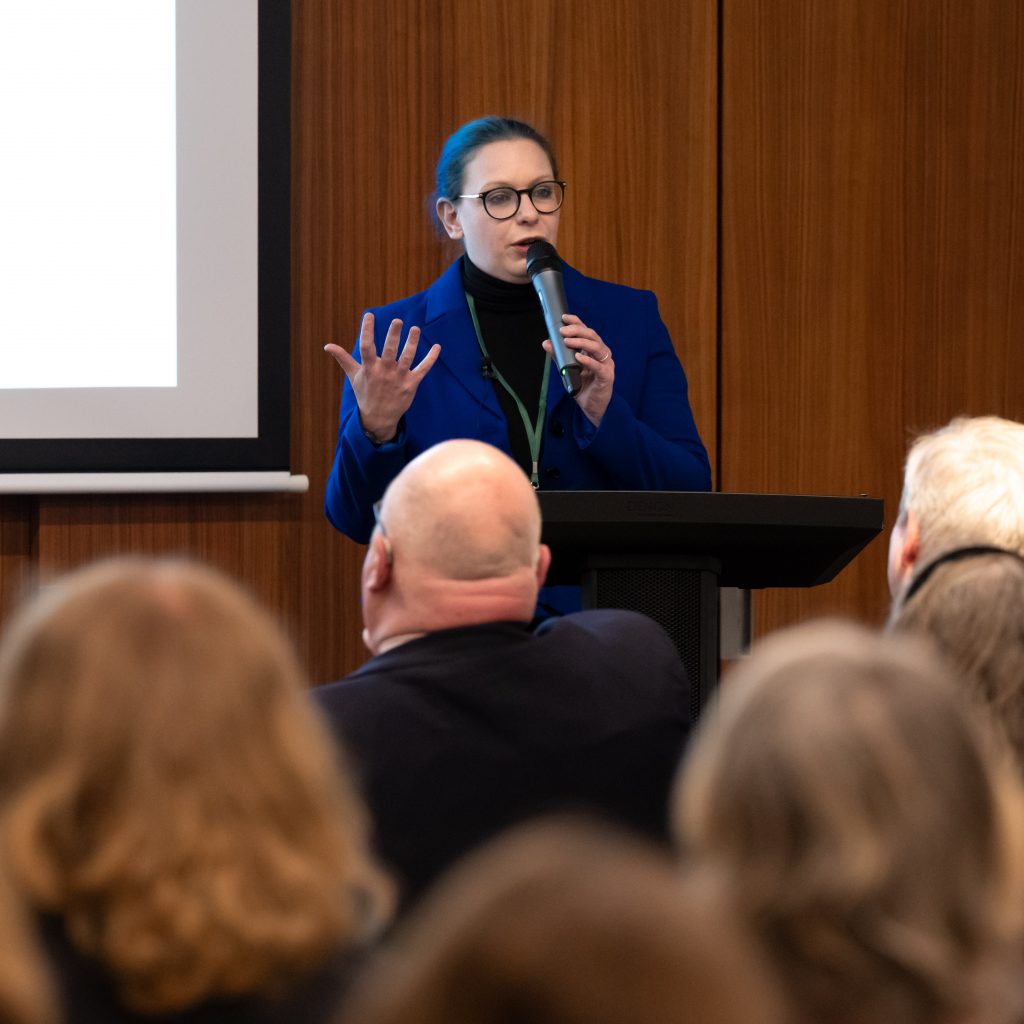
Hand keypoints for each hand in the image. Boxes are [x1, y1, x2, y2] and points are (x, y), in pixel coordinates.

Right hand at [325, 314, 440, 441]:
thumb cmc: (366, 393)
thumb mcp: (354, 376)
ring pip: (407, 358)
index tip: (369, 315)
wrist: (379, 418)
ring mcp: (399, 379)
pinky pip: (423, 369)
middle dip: (393, 336)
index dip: (366, 331)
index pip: (366, 347)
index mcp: (369, 369)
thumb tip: (327, 346)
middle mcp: (384, 372)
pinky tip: (437, 346)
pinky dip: (431, 358)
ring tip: (415, 329)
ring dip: (412, 343)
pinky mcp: (411, 384)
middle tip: (397, 320)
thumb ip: (343, 359)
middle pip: (389, 351)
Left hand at [542, 314, 614, 426]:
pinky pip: (598, 366)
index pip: (587, 331)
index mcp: (594, 350)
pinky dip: (588, 360)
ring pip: (597, 348)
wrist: (593, 407)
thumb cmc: (583, 386)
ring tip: (567, 342)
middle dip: (577, 331)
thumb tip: (546, 343)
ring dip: (581, 343)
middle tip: (563, 331)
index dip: (577, 322)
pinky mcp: (607, 377)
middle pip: (592, 336)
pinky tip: (578, 357)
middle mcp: (602, 354)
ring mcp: (606, 365)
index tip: (564, 318)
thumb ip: (558, 356)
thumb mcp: (567, 369)